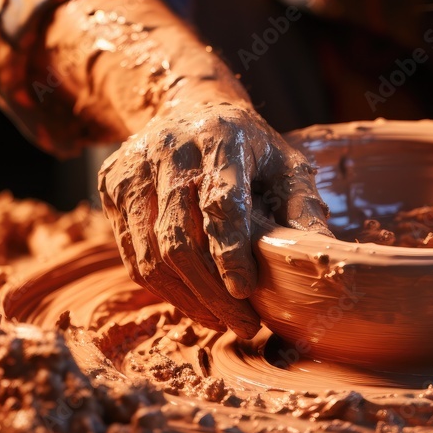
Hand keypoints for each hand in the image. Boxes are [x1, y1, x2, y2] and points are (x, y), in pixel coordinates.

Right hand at [98, 102, 331, 337]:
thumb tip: (320, 251)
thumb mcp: (285, 162)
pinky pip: (132, 255)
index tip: (246, 292)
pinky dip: (164, 288)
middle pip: (180, 238)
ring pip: (150, 254)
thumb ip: (303, 205)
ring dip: (187, 298)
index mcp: (221, 136)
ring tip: (221, 321)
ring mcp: (133, 169)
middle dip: (212, 292)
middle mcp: (170, 149)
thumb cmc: (248, 146)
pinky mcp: (112, 189)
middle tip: (244, 325)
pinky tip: (193, 302)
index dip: (230, 252)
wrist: (188, 107)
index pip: (220, 202)